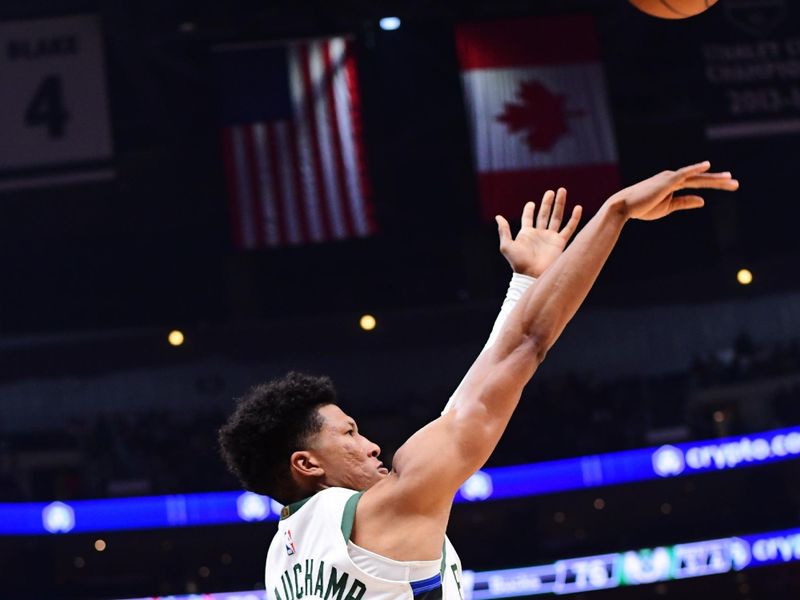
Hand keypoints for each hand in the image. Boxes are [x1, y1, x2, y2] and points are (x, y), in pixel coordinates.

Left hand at [495, 188, 582, 276]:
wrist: (532, 274)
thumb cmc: (518, 262)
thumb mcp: (507, 245)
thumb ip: (504, 231)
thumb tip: (498, 217)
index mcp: (526, 233)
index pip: (528, 217)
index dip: (529, 210)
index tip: (531, 204)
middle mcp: (539, 234)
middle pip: (544, 214)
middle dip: (548, 202)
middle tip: (551, 191)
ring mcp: (550, 237)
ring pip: (557, 217)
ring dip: (560, 204)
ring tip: (562, 191)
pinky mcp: (560, 242)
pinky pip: (569, 228)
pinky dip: (574, 218)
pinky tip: (578, 208)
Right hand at [609, 161, 738, 220]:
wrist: (623, 206)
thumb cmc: (641, 208)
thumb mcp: (667, 207)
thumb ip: (684, 202)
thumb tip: (703, 200)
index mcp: (672, 185)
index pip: (697, 183)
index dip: (714, 184)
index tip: (728, 185)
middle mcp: (673, 178)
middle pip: (701, 179)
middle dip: (719, 181)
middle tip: (736, 184)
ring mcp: (670, 178)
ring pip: (697, 177)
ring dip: (714, 179)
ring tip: (730, 180)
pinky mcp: (667, 180)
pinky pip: (684, 173)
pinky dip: (695, 169)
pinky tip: (707, 166)